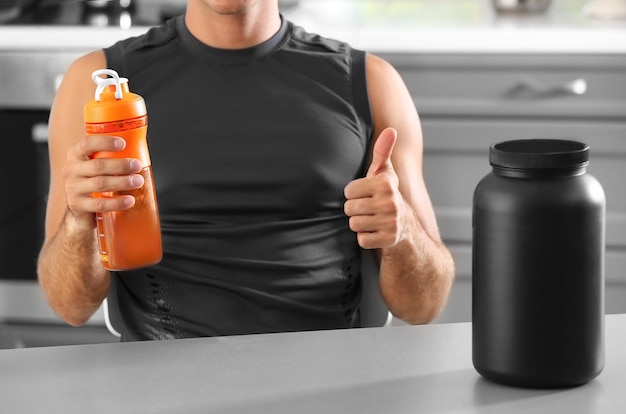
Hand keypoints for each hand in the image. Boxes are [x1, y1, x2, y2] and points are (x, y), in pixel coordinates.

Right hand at [63, 135, 143, 229]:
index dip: (105, 142)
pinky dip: (117, 202)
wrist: (79, 207)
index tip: (123, 143)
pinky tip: (130, 200)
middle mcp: (71, 170)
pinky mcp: (78, 206)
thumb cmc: (94, 179)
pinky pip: (99, 204)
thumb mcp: (96, 164)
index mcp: (76, 155)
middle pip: (97, 166)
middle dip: (120, 165)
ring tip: (138, 181)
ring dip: (122, 182)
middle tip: (137, 166)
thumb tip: (140, 148)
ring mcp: (73, 189)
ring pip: (100, 183)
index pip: (87, 144)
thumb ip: (110, 156)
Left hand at [344, 127, 405, 248]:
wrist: (406, 227)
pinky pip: (361, 240)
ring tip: (372, 220)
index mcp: (386, 184)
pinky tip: (376, 232)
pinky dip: (366, 238)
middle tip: (369, 209)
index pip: (348, 191)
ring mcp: (390, 223)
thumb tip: (391, 129)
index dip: (354, 194)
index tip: (367, 195)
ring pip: (354, 224)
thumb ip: (383, 152)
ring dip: (360, 224)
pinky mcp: (388, 240)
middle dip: (355, 210)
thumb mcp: (385, 173)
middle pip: (349, 208)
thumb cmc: (387, 195)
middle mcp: (390, 203)